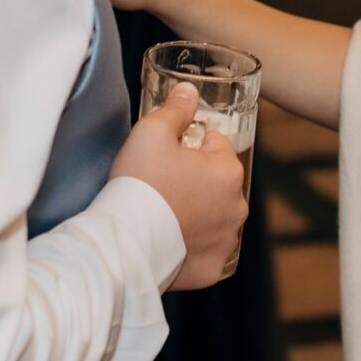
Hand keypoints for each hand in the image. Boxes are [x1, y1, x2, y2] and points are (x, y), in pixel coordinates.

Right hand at [112, 83, 247, 290]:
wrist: (123, 243)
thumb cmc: (139, 184)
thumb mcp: (151, 132)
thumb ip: (176, 108)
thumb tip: (190, 91)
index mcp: (228, 170)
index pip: (214, 144)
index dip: (186, 146)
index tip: (165, 158)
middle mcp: (237, 207)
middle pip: (216, 182)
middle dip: (194, 180)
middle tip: (160, 187)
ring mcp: (227, 241)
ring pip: (213, 217)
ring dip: (196, 214)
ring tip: (162, 216)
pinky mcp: (211, 269)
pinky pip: (204, 251)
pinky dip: (191, 247)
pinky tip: (168, 241)